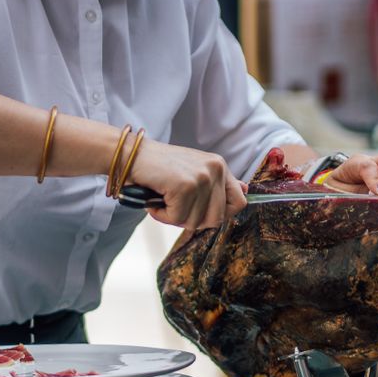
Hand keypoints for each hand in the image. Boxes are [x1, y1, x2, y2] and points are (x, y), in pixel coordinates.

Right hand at [126, 139, 246, 231]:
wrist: (132, 155)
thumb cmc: (159, 167)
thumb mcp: (194, 171)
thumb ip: (218, 183)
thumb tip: (245, 191)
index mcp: (219, 166)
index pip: (239, 201)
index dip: (222, 215)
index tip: (201, 213)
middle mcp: (215, 169)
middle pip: (216, 218)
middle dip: (193, 220)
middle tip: (174, 207)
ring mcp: (201, 177)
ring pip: (195, 221)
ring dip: (173, 217)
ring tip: (162, 199)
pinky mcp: (185, 186)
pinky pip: (177, 218)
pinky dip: (162, 215)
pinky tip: (154, 200)